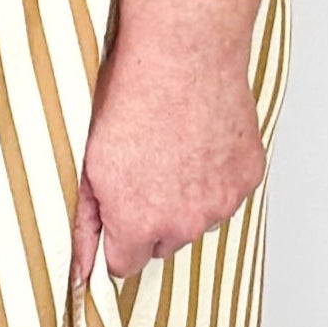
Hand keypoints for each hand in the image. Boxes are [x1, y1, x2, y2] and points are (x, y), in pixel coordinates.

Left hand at [72, 35, 266, 284]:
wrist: (183, 56)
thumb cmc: (130, 100)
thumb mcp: (87, 163)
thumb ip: (82, 223)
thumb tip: (79, 270)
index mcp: (139, 224)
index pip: (124, 265)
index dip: (116, 237)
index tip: (116, 214)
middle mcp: (185, 223)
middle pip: (163, 243)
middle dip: (151, 219)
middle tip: (143, 171)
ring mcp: (222, 201)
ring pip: (199, 219)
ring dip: (187, 199)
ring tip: (172, 150)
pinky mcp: (248, 177)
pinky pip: (228, 192)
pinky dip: (215, 176)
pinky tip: (199, 141)